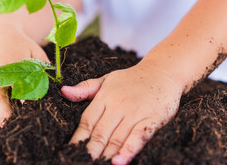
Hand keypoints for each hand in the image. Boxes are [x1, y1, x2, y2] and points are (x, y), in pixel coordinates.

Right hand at [0, 24, 49, 127]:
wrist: (2, 34)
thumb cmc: (24, 47)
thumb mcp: (37, 55)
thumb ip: (43, 71)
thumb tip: (51, 89)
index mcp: (13, 68)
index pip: (18, 88)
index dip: (22, 101)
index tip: (26, 113)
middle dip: (2, 114)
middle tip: (8, 127)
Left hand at [61, 62, 183, 164]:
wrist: (163, 71)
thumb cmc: (132, 79)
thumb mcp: (107, 79)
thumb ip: (86, 88)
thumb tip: (63, 91)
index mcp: (105, 96)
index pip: (87, 121)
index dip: (78, 139)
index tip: (70, 152)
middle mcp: (118, 105)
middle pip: (100, 133)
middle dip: (90, 151)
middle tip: (81, 163)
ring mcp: (135, 112)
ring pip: (117, 138)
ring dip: (107, 154)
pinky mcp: (152, 118)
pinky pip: (139, 136)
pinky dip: (129, 150)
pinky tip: (120, 161)